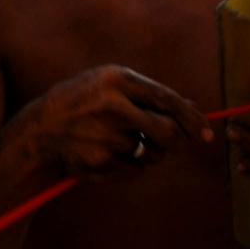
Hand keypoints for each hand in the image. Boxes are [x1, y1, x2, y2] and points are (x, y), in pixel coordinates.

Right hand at [29, 65, 212, 180]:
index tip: (207, 133)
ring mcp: (106, 134)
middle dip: (174, 142)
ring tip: (123, 141)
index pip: (167, 99)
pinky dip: (130, 165)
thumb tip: (193, 107)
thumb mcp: (112, 86)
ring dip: (146, 152)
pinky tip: (109, 153)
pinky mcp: (100, 160)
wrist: (42, 129)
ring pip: (150, 152)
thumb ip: (149, 95)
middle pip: (167, 131)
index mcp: (118, 79)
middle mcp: (113, 105)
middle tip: (171, 145)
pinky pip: (134, 169)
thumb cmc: (84, 102)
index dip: (191, 118)